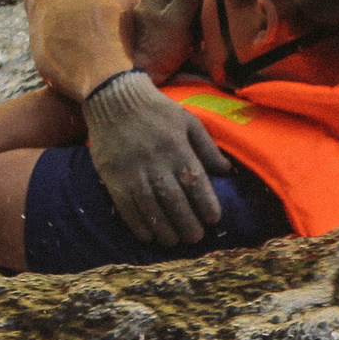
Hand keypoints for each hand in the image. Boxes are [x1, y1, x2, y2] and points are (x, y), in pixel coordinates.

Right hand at [83, 71, 231, 246]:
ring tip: (174, 241)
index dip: (206, 204)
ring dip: (164, 229)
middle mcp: (156, 161)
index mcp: (177, 147)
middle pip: (174, 200)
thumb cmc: (156, 110)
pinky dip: (137, 224)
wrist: (113, 98)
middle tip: (196, 238)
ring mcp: (132, 170)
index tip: (213, 219)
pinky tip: (148, 235)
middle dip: (187, 224)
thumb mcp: (188, 120)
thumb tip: (226, 171)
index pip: (195, 182)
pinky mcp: (112, 176)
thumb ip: (207, 147)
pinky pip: (125, 206)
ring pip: (151, 208)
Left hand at [129, 0, 206, 81]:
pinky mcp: (175, 23)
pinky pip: (194, 16)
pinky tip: (201, 37)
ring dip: (206, 11)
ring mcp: (169, 7)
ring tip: (207, 28)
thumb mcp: (177, 18)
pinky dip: (201, 23)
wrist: (145, 75)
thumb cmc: (158, 47)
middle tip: (215, 11)